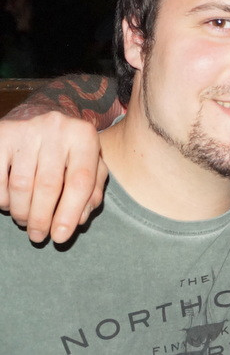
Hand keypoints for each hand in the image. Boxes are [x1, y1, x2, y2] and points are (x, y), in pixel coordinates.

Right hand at [0, 111, 106, 243]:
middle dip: (42, 218)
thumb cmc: (69, 151)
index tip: (60, 237)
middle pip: (48, 185)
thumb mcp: (89, 164)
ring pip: (21, 185)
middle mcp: (57, 128)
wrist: (42, 122)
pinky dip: (3, 198)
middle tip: (39, 236)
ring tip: (25, 220)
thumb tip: (79, 219)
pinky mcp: (3, 135)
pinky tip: (10, 202)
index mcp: (84, 135)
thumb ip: (92, 190)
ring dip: (22, 211)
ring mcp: (27, 130)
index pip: (80, 181)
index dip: (70, 213)